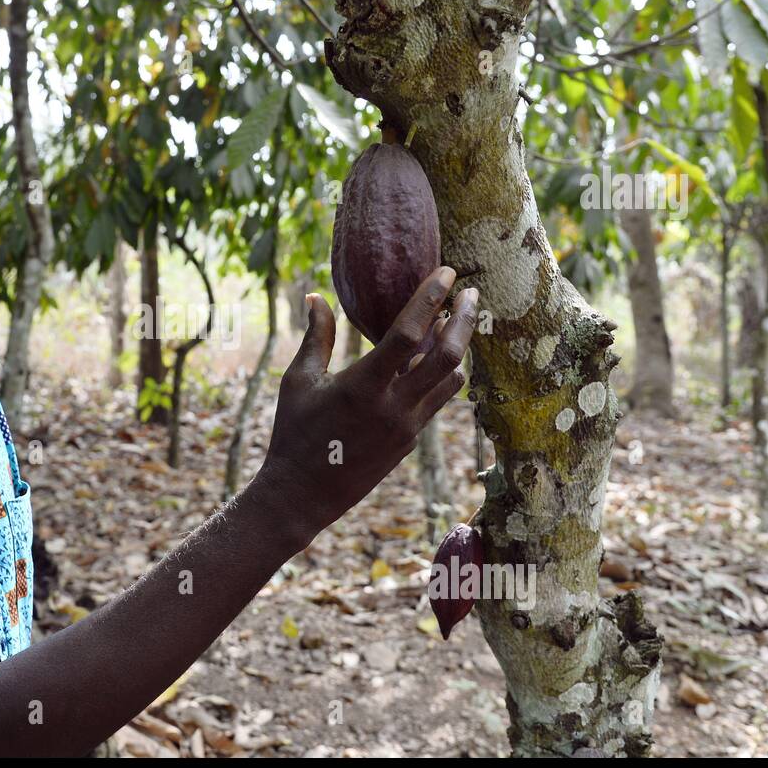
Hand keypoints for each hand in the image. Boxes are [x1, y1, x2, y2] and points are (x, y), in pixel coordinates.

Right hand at [252, 266, 477, 551]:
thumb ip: (316, 337)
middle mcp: (393, 406)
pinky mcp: (410, 441)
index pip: (407, 334)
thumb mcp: (298, 381)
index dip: (430, 300)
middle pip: (446, 356)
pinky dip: (445, 374)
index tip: (447, 273)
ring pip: (452, 380)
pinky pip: (439, 400)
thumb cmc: (294, 433)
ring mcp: (407, 426)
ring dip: (459, 348)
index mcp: (362, 386)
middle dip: (464, 320)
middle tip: (473, 293)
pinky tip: (439, 357)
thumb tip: (315, 296)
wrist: (303, 494)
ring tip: (458, 321)